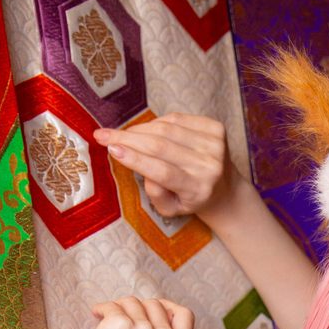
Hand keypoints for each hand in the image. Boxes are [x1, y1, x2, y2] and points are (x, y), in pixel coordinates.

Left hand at [64, 296, 193, 328]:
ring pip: (132, 302)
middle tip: (121, 320)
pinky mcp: (121, 324)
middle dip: (137, 309)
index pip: (185, 315)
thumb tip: (154, 317)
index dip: (168, 307)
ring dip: (118, 310)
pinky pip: (112, 306)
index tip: (151, 310)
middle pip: (155, 305)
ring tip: (106, 328)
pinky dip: (102, 309)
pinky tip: (96, 318)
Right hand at [93, 113, 235, 219]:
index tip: (110, 148)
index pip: (162, 171)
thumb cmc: (191, 200)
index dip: (135, 158)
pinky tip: (147, 130)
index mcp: (198, 189)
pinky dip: (158, 122)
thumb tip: (140, 167)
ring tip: (122, 134)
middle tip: (102, 135)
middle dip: (127, 138)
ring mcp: (215, 144)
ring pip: (167, 128)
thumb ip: (156, 194)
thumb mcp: (171, 209)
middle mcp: (210, 166)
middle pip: (161, 146)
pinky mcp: (216, 128)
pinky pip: (178, 118)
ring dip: (139, 129)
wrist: (225, 190)